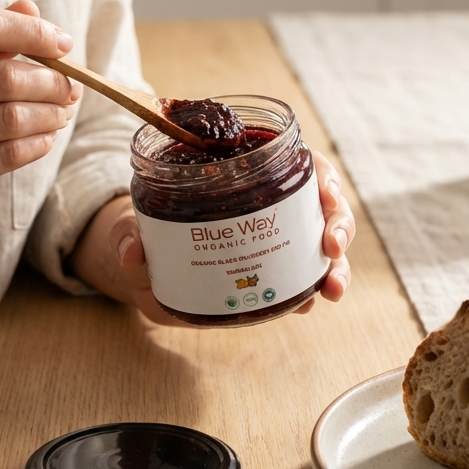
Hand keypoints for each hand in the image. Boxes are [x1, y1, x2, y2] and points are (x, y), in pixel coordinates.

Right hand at [0, 0, 80, 253]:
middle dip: (51, 81)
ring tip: (62, 112)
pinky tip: (45, 138)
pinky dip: (37, 144)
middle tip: (71, 88)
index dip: (31, 32)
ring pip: (10, 119)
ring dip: (49, 114)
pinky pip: (6, 156)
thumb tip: (31, 10)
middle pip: (3, 76)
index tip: (63, 44)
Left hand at [70, 150, 354, 325]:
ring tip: (331, 289)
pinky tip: (310, 304)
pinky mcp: (271, 277)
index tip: (326, 194)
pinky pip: (303, 282)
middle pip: (322, 206)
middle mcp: (269, 205)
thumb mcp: (134, 226)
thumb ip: (130, 236)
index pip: (299, 164)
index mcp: (247, 173)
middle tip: (331, 247)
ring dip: (336, 267)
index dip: (322, 177)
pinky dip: (312, 292)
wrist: (144, 267)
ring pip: (323, 248)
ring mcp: (274, 243)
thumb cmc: (145, 230)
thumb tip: (132, 252)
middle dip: (338, 225)